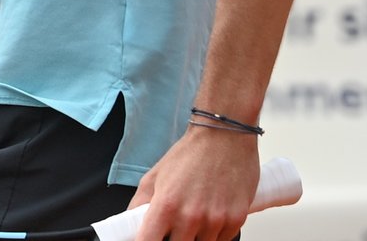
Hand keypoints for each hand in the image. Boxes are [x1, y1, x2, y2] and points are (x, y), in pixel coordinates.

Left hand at [129, 124, 260, 240]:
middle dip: (174, 239)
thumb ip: (140, 204)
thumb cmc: (190, 154)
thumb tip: (130, 223)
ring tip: (195, 217)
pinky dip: (215, 234)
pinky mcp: (236, 220)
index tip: (150, 239)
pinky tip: (211, 216)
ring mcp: (215, 220)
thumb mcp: (155, 176)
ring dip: (196, 237)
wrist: (224, 136)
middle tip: (174, 227)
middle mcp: (190, 216)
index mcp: (166, 205)